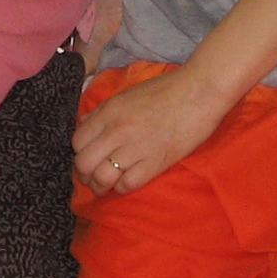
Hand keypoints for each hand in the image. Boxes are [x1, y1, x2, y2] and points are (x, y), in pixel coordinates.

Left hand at [74, 66, 228, 195]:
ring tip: (106, 186)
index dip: (80, 152)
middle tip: (93, 176)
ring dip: (100, 186)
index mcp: (109, 111)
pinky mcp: (155, 163)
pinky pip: (127, 185)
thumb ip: (104, 111)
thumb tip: (85, 125)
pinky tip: (126, 182)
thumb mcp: (127, 94)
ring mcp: (135, 148)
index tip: (88, 156)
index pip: (77, 142)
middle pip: (84, 164)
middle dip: (84, 174)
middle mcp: (117, 130)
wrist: (199, 92)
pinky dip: (122, 188)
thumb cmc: (166, 90)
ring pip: (101, 178)